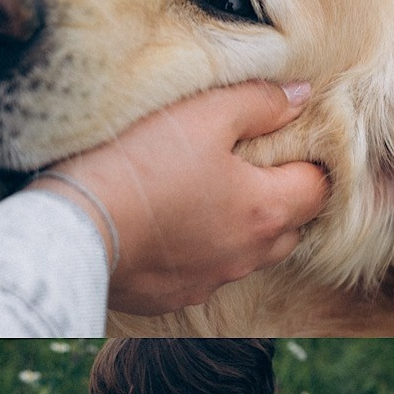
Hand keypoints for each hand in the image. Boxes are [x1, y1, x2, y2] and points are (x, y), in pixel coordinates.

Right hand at [30, 81, 328, 314]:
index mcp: (266, 209)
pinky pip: (203, 274)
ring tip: (207, 195)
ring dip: (241, 228)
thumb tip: (301, 96)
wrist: (73, 231)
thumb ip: (259, 102)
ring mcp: (210, 282)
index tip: (288, 143)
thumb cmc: (139, 165)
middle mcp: (247, 255)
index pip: (320, 189)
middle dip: (282, 199)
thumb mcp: (203, 113)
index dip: (311, 163)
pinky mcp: (172, 297)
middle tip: (251, 166)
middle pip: (290, 229)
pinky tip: (170, 227)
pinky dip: (199, 253)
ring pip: (248, 256)